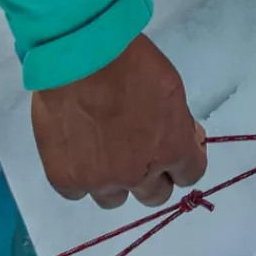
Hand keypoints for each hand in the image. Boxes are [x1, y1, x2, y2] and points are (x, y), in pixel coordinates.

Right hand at [31, 35, 206, 209]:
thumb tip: (184, 138)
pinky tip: (80, 152)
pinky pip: (78, 192)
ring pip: (115, 199)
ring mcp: (99, 181)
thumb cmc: (133, 63)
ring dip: (116, 180)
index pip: (190, 174)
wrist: (81, 57)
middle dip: (154, 174)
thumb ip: (178, 123)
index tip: (178, 147)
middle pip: (155, 195)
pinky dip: (82, 176)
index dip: (185, 161)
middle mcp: (137, 174)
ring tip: (106, 150)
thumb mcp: (172, 89)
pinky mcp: (65, 179)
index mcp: (171, 149)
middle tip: (143, 150)